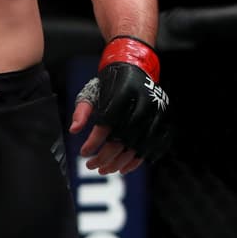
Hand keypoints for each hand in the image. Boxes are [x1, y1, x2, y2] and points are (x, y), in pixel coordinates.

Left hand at [69, 35, 169, 174]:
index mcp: (122, 95)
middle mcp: (141, 105)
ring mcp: (155, 113)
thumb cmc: (110, 82)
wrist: (136, 67)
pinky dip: (137, 160)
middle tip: (91, 166)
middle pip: (122, 140)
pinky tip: (123, 169)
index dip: (94, 142)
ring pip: (137, 147)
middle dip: (105, 157)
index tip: (83, 152)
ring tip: (104, 170)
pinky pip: (152, 147)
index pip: (106, 125)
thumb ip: (83, 110)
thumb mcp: (93, 91)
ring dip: (120, 162)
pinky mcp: (163, 120)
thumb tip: (73, 130)